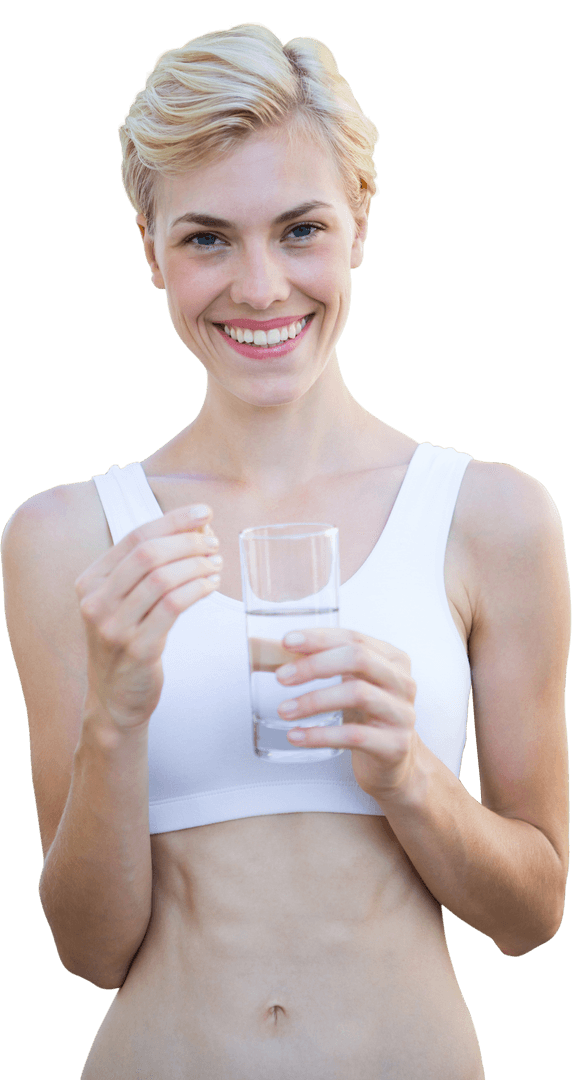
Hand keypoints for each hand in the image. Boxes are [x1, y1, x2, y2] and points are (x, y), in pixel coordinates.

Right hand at [75, 504, 221, 728]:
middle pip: (148, 555)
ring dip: (196, 565)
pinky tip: (211, 584)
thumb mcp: (122, 603)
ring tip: (216, 563)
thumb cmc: (125, 643)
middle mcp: (96, 602)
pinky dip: (197, 589)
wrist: (114, 700)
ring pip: (162, 579)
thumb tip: (194, 530)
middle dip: (187, 541)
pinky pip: (173, 607)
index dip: (173, 520)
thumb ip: (145, 570)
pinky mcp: (138, 649)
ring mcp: (114, 627)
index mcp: (90, 582)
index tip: (204, 513)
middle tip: (213, 543)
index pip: (134, 538)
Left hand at [276, 629, 418, 802]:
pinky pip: (354, 735)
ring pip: (357, 695)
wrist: (395, 764)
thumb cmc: (364, 716)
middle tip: (281, 677)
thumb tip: (257, 647)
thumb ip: (309, 663)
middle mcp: (402, 682)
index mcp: (392, 659)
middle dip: (315, 665)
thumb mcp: (345, 683)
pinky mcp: (394, 745)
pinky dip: (321, 735)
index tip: (287, 642)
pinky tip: (297, 736)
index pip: (354, 638)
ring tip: (284, 710)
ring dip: (314, 701)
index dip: (319, 638)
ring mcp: (402, 714)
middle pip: (358, 659)